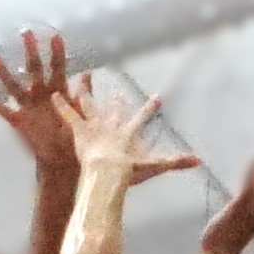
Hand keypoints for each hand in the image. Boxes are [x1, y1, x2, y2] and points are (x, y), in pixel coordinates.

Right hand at [0, 29, 76, 169]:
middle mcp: (40, 93)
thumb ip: (83, 92)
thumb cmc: (72, 131)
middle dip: (30, 51)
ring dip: (5, 75)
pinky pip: (5, 112)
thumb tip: (88, 73)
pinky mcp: (19, 121)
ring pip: (15, 87)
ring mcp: (28, 105)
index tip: (55, 36)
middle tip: (26, 33)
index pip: (57, 66)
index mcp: (57, 89)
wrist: (61, 157)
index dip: (56, 52)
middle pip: (34, 69)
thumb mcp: (79, 111)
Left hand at [54, 72, 197, 189]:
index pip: (142, 118)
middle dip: (117, 101)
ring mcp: (95, 126)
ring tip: (81, 82)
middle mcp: (112, 125)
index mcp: (129, 133)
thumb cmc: (129, 171)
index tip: (157, 97)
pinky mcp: (80, 130)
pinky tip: (54, 95)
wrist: (108, 171)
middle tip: (118, 92)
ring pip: (89, 106)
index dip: (150, 108)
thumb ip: (176, 162)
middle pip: (115, 111)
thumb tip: (199, 161)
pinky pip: (69, 116)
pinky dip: (62, 106)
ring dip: (85, 94)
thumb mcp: (155, 167)